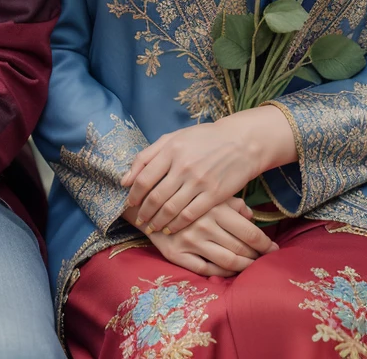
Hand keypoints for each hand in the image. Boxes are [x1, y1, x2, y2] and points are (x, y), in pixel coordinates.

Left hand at [121, 107, 297, 235]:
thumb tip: (125, 179)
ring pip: (170, 209)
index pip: (144, 178)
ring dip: (157, 221)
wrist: (241, 142)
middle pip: (155, 196)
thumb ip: (147, 155)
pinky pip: (189, 214)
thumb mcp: (173, 138)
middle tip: (138, 220)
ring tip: (150, 227)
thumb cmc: (203, 139)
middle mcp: (183, 166)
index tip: (129, 203)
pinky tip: (169, 229)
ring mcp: (199, 181)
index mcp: (170, 149)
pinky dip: (176, 224)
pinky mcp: (214, 195)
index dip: (133, 195)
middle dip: (143, 212)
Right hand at [134, 197, 278, 277]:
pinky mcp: (176, 254)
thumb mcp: (206, 189)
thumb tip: (250, 215)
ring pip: (227, 261)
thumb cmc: (179, 191)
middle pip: (241, 248)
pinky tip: (228, 269)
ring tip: (251, 266)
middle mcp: (203, 224)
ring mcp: (189, 240)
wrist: (141, 199)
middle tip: (265, 259)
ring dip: (243, 267)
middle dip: (257, 256)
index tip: (275, 249)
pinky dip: (221, 272)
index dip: (266, 244)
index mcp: (214, 207)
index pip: (250, 232)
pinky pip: (206, 270)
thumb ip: (230, 201)